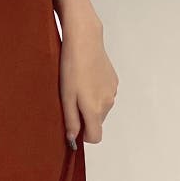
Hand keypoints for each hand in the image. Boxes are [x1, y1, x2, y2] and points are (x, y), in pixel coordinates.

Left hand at [60, 18, 117, 146]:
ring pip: (101, 107)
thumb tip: (73, 139)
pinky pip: (104, 94)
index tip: (74, 124)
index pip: (95, 137)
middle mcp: (108, 103)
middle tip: (71, 98)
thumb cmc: (71, 67)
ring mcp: (113, 92)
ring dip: (90, 103)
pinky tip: (86, 77)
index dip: (83, 135)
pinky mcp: (114, 81)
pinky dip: (96, 91)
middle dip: (85, 116)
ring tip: (77, 85)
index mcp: (95, 110)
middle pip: (97, 122)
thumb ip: (71, 120)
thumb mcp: (65, 96)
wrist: (85, 41)